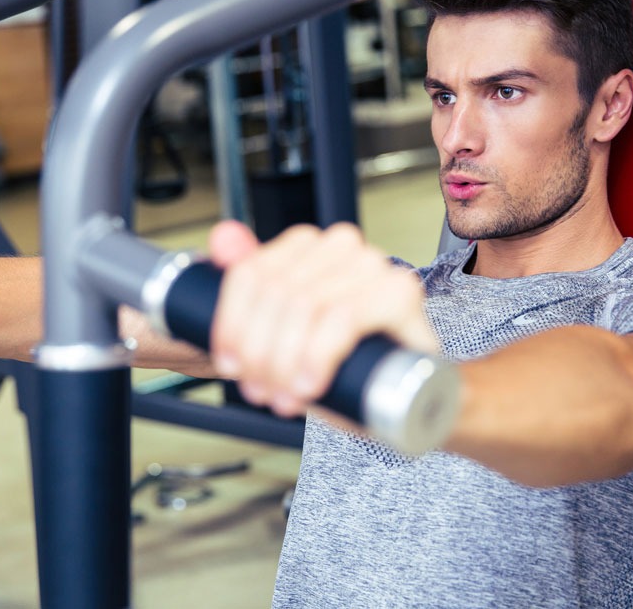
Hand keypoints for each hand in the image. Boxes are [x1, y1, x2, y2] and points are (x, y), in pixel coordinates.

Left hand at [208, 220, 437, 416]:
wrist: (410, 390)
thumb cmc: (345, 360)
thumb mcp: (284, 329)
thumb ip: (252, 284)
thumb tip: (221, 237)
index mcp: (307, 245)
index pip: (250, 273)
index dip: (232, 325)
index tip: (230, 364)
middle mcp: (340, 245)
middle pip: (274, 293)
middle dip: (259, 352)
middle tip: (261, 391)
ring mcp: (373, 265)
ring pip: (304, 305)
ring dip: (285, 361)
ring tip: (285, 396)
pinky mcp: (399, 291)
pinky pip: (341, 317)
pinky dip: (318, 354)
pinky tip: (311, 384)